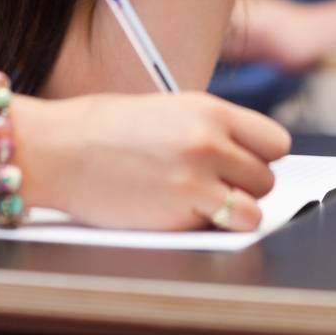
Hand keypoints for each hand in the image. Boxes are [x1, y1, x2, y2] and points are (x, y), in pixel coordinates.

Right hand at [28, 91, 289, 230]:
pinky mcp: (179, 213)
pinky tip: (186, 214)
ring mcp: (196, 179)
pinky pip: (225, 226)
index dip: (263, 156)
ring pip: (255, 207)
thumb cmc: (107, 129)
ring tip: (207, 203)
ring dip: (238, 210)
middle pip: (266, 176)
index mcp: (209, 109)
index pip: (274, 140)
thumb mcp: (169, 110)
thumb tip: (243, 153)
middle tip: (219, 185)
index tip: (247, 162)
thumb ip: (209, 128)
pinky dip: (214, 227)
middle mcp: (210, 141)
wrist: (62, 148)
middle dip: (247, 185)